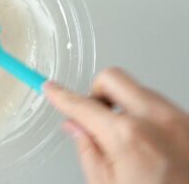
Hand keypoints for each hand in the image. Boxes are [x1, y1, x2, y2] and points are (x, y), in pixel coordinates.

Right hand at [44, 68, 188, 183]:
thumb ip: (89, 150)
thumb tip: (76, 127)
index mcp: (128, 137)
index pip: (83, 105)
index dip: (61, 96)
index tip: (52, 89)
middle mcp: (157, 120)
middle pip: (113, 78)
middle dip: (96, 92)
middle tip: (92, 114)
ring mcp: (180, 119)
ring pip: (139, 89)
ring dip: (122, 104)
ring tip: (122, 137)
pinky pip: (160, 105)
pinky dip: (144, 114)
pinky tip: (143, 142)